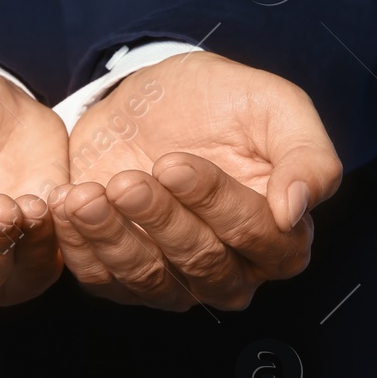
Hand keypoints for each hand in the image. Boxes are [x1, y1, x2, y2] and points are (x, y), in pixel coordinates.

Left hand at [51, 52, 341, 310]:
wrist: (146, 97)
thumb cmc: (221, 102)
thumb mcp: (276, 107)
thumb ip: (307, 156)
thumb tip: (295, 211)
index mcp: (280, 237)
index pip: (261, 239)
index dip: (217, 205)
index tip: (175, 164)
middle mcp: (232, 271)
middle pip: (204, 266)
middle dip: (160, 220)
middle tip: (129, 178)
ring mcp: (175, 280)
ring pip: (150, 280)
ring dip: (115, 238)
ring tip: (89, 194)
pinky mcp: (121, 276)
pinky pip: (103, 280)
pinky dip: (81, 246)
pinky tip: (69, 204)